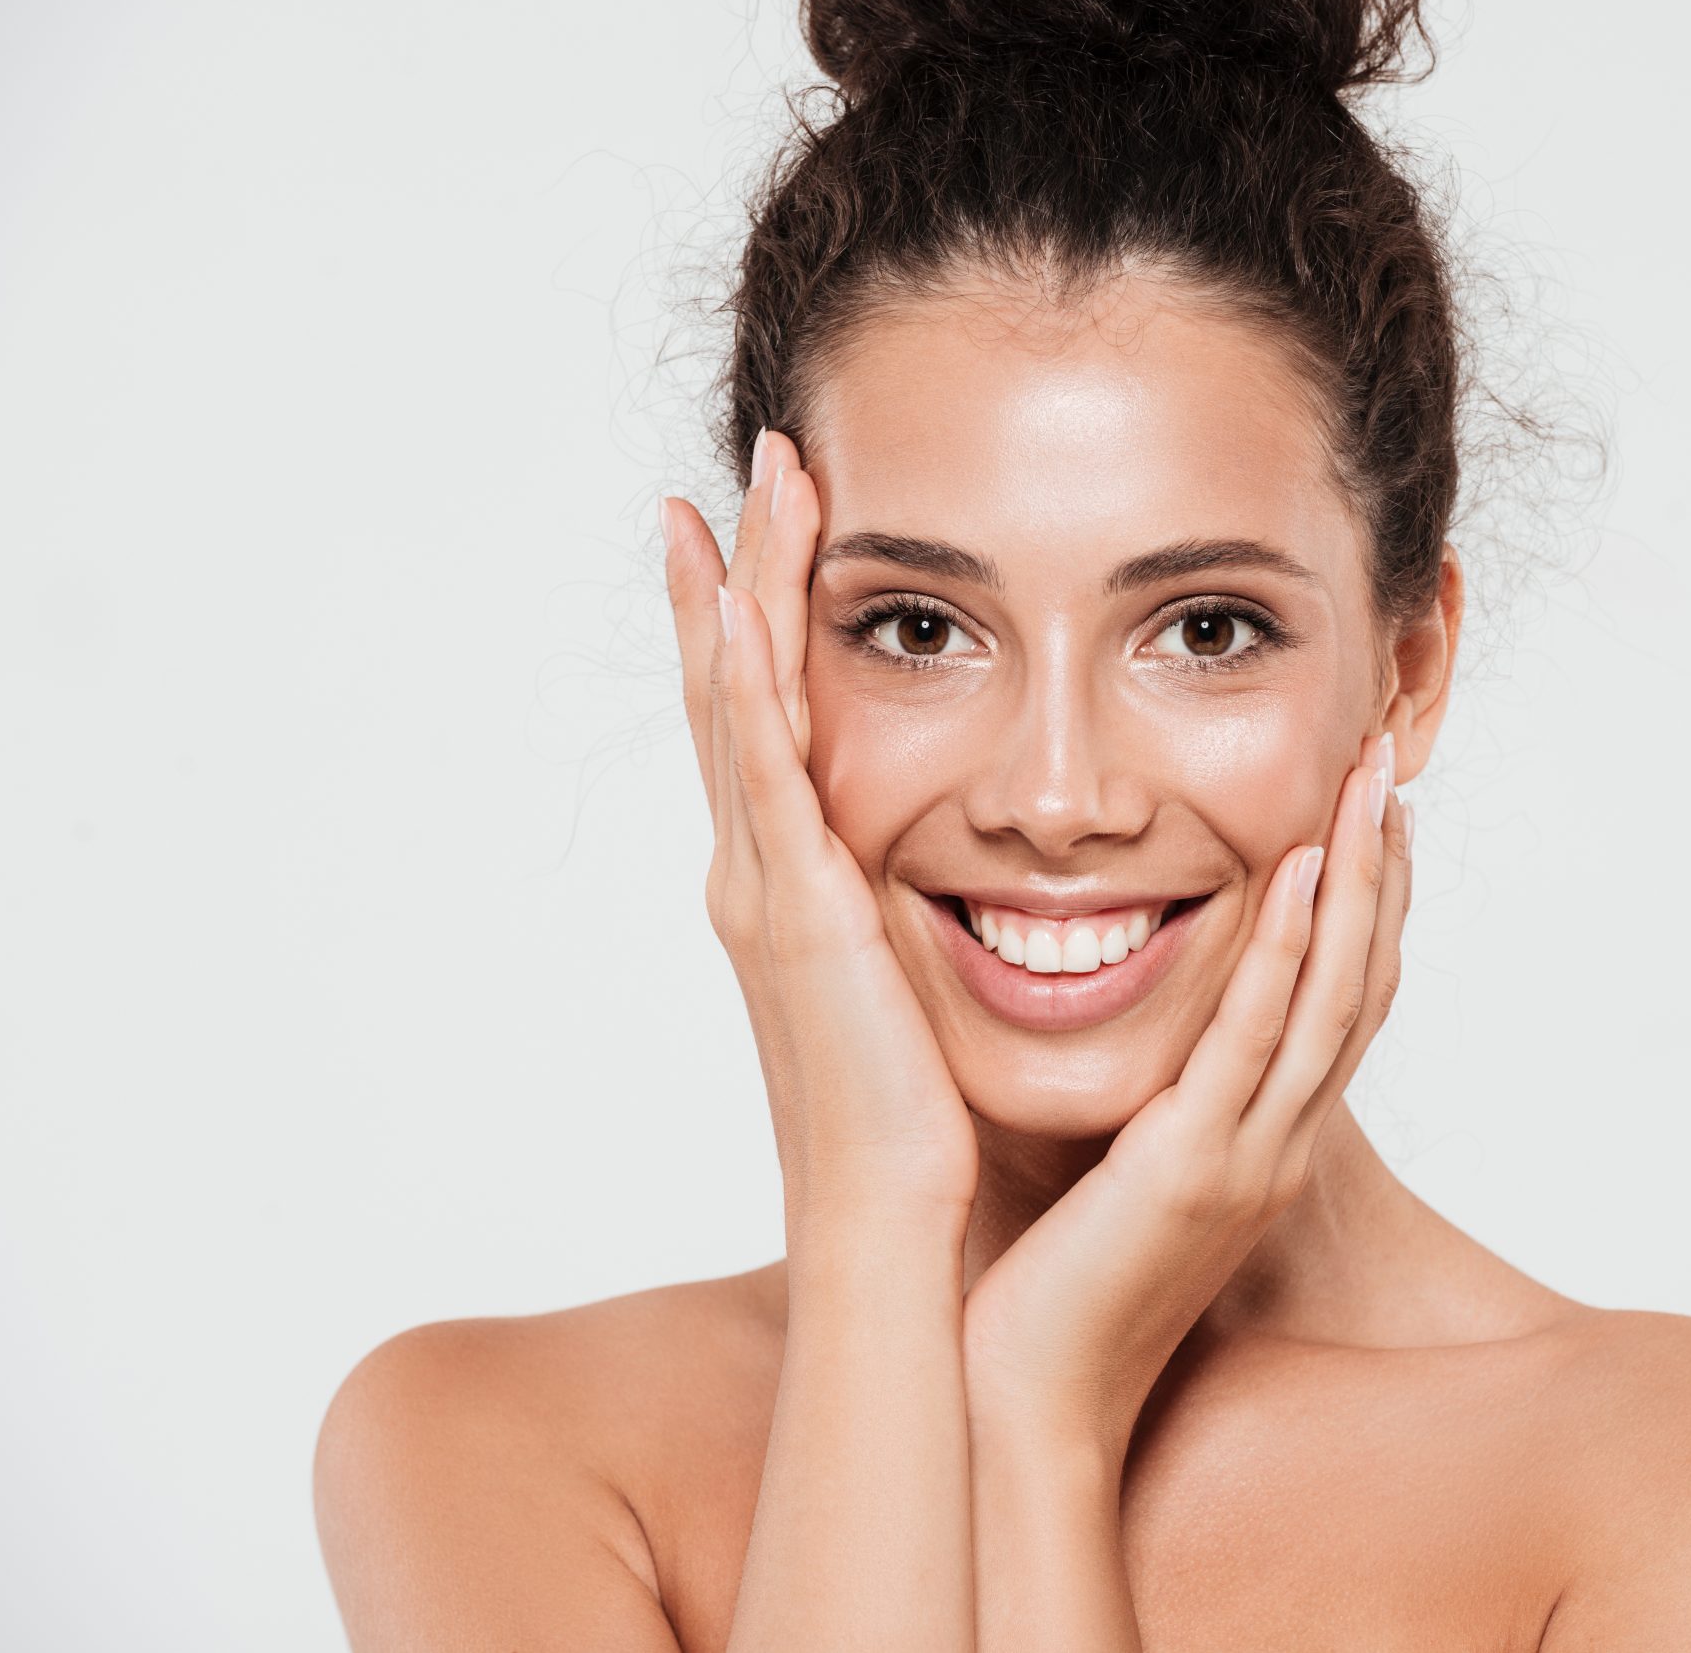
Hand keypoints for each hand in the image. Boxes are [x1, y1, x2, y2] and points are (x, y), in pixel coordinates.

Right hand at [661, 434, 978, 1229]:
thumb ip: (909, 938)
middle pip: (736, 690)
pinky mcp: (798, 915)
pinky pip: (765, 772)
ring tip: (748, 485)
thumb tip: (953, 895)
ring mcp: (767, 890)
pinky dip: (745, 684)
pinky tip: (739, 603)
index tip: (770, 532)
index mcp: (792, 895)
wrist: (888, 1228)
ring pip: (741, 705)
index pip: (769, 728)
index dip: (761, 625)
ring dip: (742, 587)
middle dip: (740, 571)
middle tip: (750, 462)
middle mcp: (761, 877)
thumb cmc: (910, 1138)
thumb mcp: (906, 1004)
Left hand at [958, 732, 1412, 1455]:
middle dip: (1381, 871)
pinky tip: (1300, 875)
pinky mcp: (1193, 1169)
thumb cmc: (1053, 1288)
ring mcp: (1248, 1157)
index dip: (1367, 904)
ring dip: (1357, 885)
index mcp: (1262, 1142)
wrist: (1027, 1400)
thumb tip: (1127, 1017)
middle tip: (1390, 766)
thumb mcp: (1121, 1171)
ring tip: (1371, 786)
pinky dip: (1287, 954)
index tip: (1370, 812)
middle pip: (1362, 985)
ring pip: (1331, 999)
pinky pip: (1254, 1042)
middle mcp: (1277, 1145)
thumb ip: (1147, 1096)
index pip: (1340, 1003)